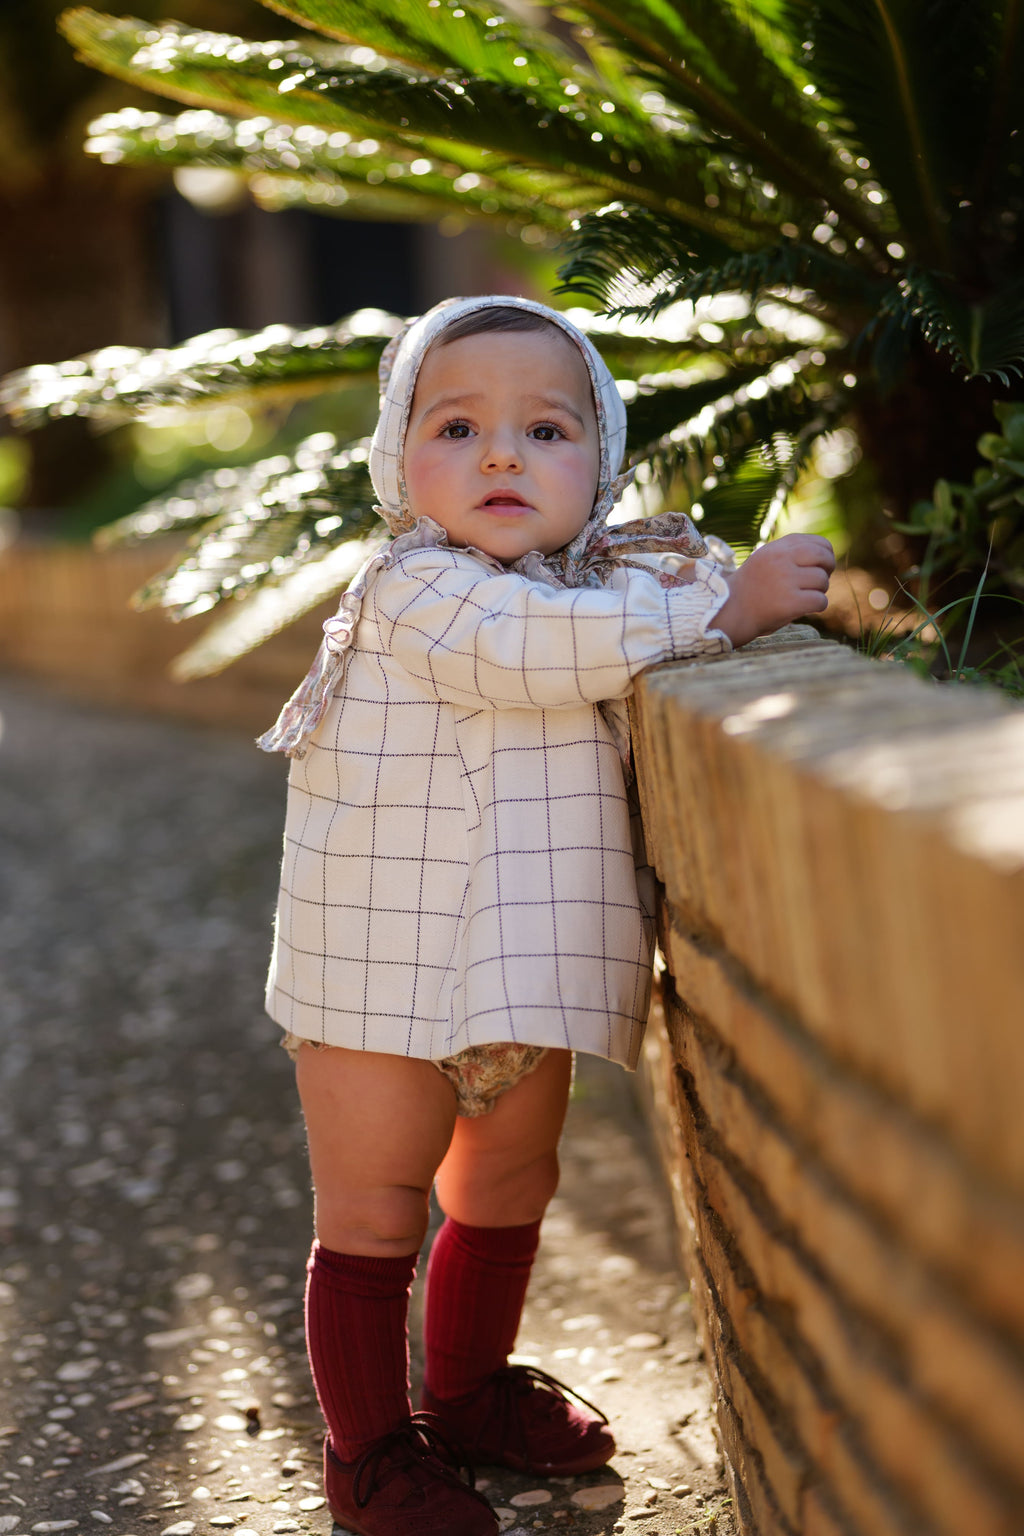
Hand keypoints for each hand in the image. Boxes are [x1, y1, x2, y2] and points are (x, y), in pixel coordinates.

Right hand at [713, 533, 834, 649]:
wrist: (729, 612)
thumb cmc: (750, 589)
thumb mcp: (765, 561)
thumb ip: (790, 554)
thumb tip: (826, 555)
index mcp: (776, 549)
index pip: (817, 542)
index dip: (826, 553)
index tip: (822, 565)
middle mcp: (781, 560)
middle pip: (824, 557)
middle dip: (828, 569)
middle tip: (821, 581)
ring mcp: (785, 581)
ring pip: (823, 581)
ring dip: (819, 591)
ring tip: (805, 597)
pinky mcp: (790, 602)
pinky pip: (820, 601)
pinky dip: (818, 606)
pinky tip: (805, 608)